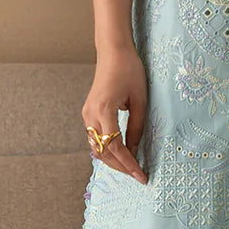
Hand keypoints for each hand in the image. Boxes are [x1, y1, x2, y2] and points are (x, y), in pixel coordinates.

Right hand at [82, 47, 148, 182]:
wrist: (113, 52)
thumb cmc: (130, 70)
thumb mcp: (140, 100)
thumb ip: (137, 127)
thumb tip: (135, 151)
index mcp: (104, 110)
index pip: (115, 147)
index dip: (129, 164)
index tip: (141, 176)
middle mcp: (91, 115)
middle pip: (102, 152)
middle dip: (120, 167)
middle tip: (138, 174)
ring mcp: (86, 114)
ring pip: (96, 147)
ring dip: (112, 160)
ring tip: (131, 167)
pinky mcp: (88, 112)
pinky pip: (94, 138)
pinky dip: (106, 149)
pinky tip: (120, 153)